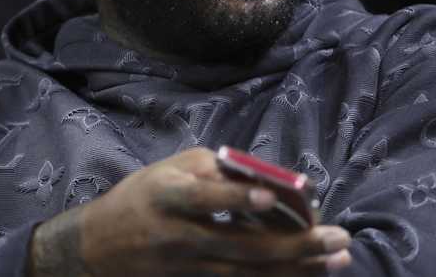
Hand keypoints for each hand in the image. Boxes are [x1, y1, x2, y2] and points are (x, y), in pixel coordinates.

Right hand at [30, 147, 351, 275]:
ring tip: (337, 259)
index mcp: (168, 196)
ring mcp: (188, 268)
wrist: (97, 249)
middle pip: (242, 245)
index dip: (237, 197)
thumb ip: (216, 171)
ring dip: (298, 268)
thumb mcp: (170, 169)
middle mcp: (179, 236)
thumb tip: (269, 177)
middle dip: (295, 244)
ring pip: (250, 272)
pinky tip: (307, 274)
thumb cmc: (142, 198)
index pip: (205, 198)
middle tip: (338, 238)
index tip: (272, 195)